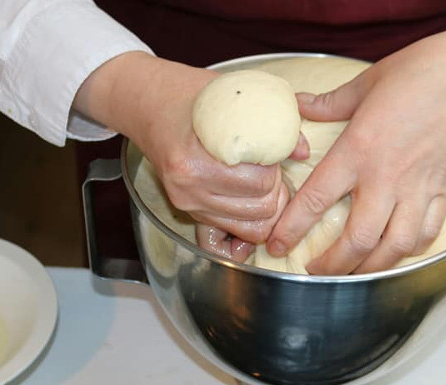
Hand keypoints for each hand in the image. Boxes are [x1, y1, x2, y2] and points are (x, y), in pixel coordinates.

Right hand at [74, 52, 307, 257]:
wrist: (144, 104)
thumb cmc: (187, 94)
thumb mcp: (232, 94)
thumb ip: (271, 119)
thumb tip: (301, 150)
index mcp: (194, 161)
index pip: (259, 182)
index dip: (275, 167)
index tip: (270, 152)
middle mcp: (188, 189)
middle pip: (260, 208)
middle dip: (275, 189)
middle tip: (271, 167)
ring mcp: (187, 203)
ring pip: (251, 226)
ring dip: (265, 205)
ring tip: (261, 180)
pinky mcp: (189, 212)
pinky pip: (234, 228)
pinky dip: (250, 216)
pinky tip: (250, 195)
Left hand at [266, 9, 445, 274]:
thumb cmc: (425, 71)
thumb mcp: (368, 82)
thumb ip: (330, 102)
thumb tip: (302, 104)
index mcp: (359, 150)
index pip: (314, 200)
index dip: (291, 230)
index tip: (276, 245)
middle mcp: (387, 178)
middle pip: (357, 241)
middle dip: (332, 266)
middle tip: (315, 272)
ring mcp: (419, 190)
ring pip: (393, 249)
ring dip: (370, 269)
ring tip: (351, 273)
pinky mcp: (444, 193)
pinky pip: (425, 236)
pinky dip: (408, 251)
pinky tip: (394, 253)